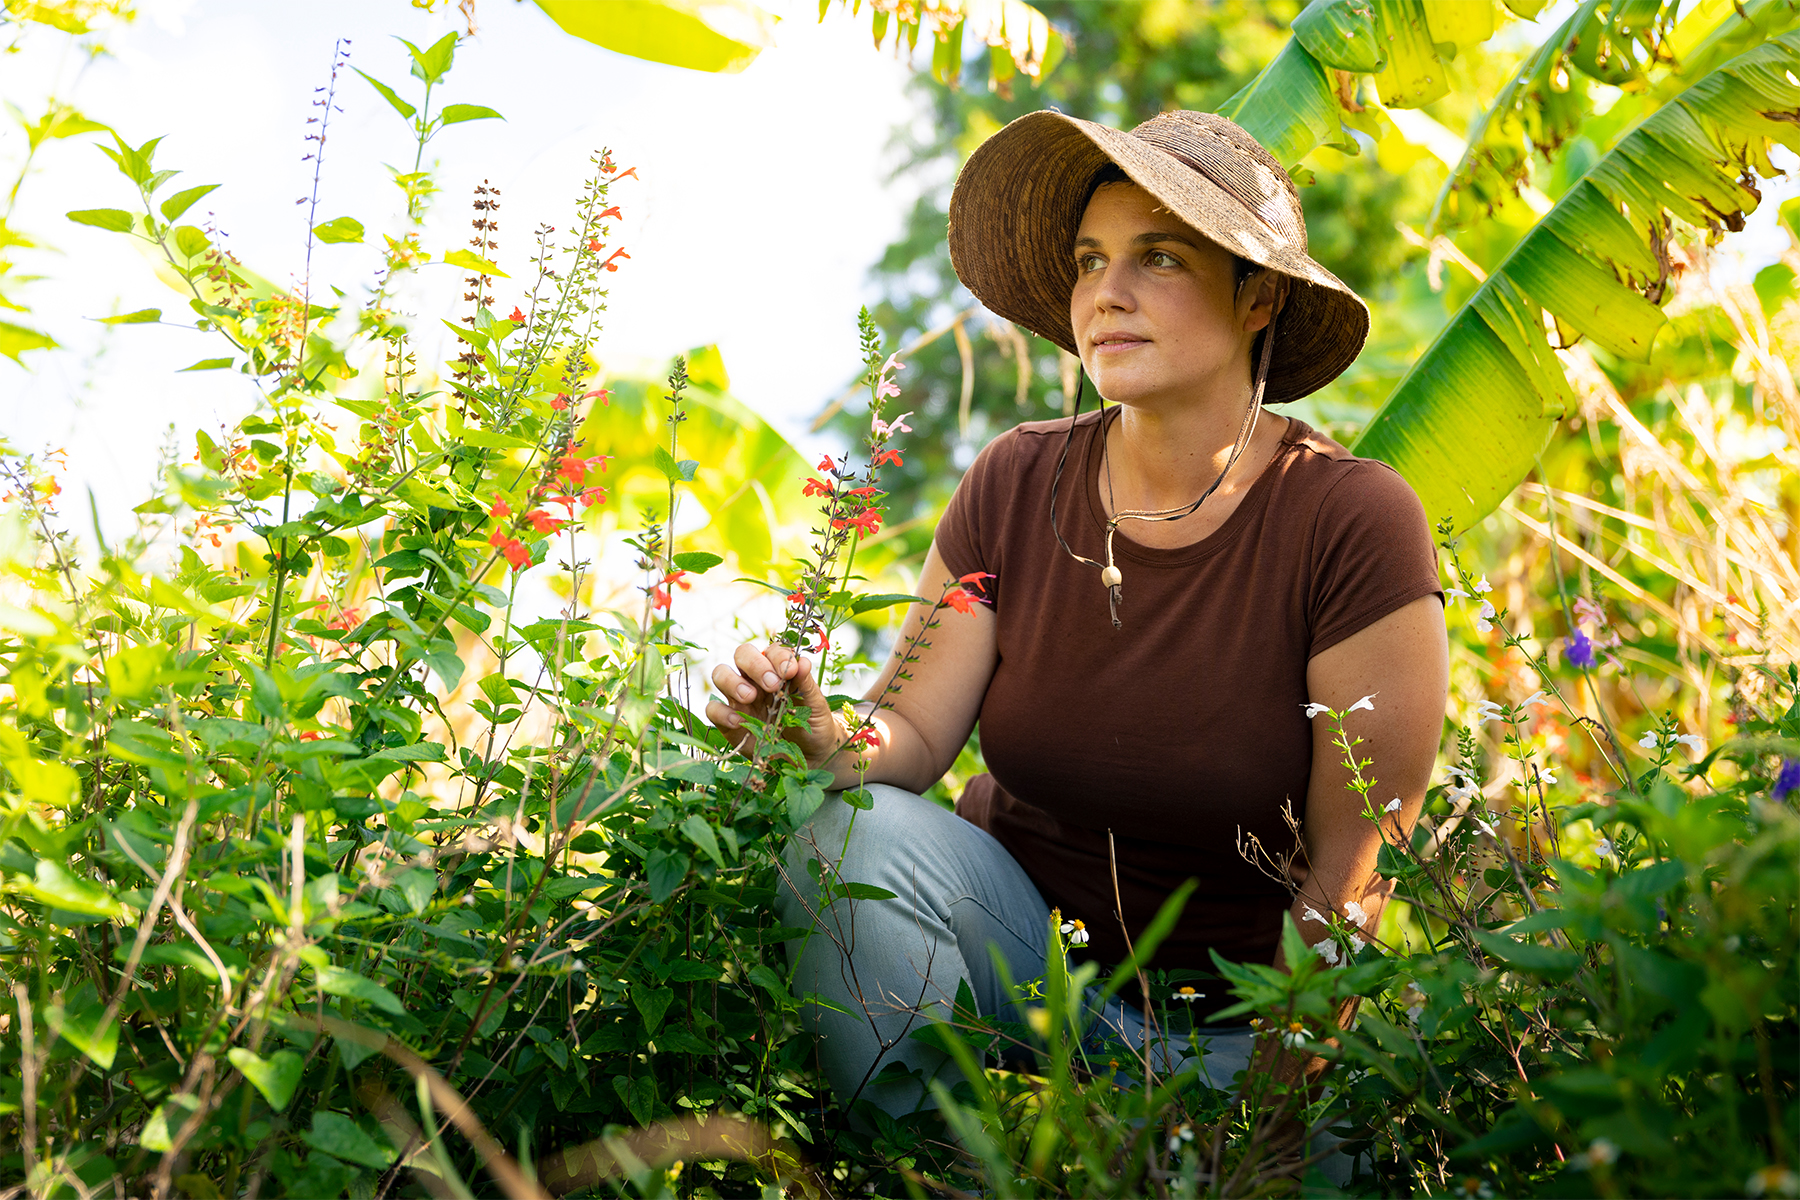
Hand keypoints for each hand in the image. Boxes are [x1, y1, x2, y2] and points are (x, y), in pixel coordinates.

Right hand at [704, 642, 841, 766]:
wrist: (809, 756)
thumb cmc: (812, 724)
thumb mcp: (815, 705)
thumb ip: (806, 684)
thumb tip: (803, 662)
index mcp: (777, 670)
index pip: (770, 651)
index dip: (778, 657)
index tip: (791, 671)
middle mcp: (755, 679)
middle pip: (742, 654)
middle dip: (755, 664)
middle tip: (772, 685)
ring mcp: (739, 699)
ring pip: (720, 675)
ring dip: (733, 682)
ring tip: (750, 698)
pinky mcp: (728, 722)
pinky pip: (713, 709)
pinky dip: (721, 712)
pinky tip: (738, 722)